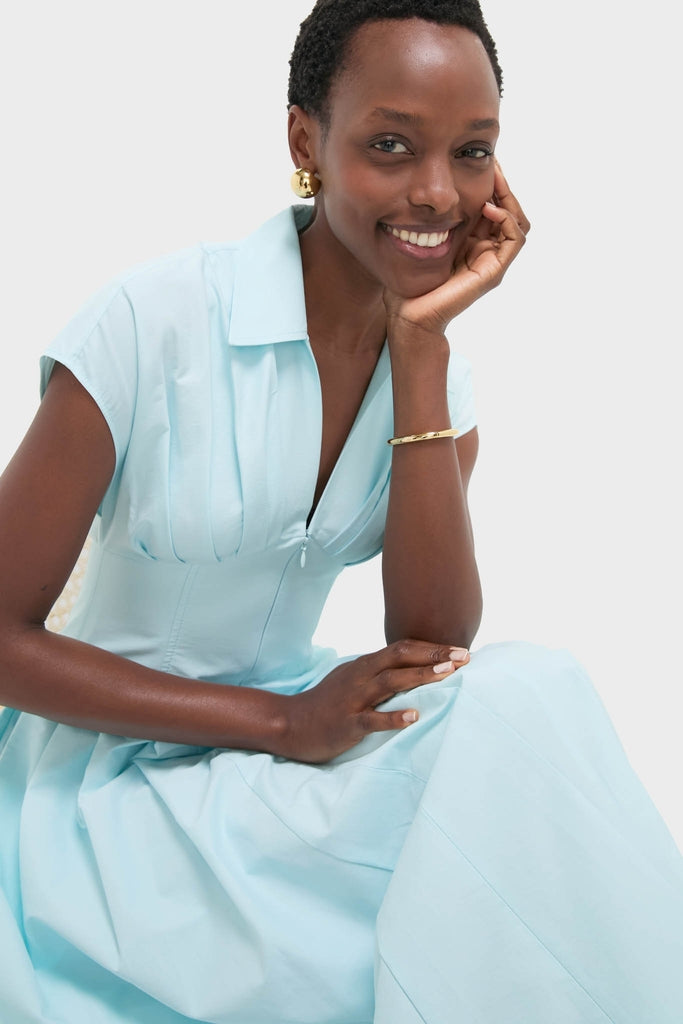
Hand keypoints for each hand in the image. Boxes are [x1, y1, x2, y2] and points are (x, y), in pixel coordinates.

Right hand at [276, 640, 469, 762]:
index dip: (432, 647)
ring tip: (447, 674)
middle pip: (400, 657)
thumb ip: (380, 672)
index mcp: (365, 665)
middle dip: (434, 655)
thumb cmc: (328, 703)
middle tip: (464, 656)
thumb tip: (414, 669)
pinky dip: (394, 716)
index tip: (461, 650)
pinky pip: (372, 719)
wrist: (291, 723)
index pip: (402, 648)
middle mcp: (361, 676)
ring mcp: (353, 699)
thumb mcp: (353, 679)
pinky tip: (414, 716)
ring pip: (390, 682)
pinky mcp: (347, 723)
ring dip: (420, 676)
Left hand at [384, 163, 529, 337]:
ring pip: (518, 222)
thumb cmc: (409, 280)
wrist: (408, 313)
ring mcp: (492, 262)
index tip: (481, 160)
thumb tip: (433, 187)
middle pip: (509, 210)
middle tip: (492, 162)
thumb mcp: (422, 237)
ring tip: (493, 179)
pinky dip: (507, 219)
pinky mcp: (492, 272)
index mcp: (472, 242)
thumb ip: (433, 217)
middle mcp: (486, 251)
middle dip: (502, 185)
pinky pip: (515, 239)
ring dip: (509, 198)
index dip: (491, 183)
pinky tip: (488, 208)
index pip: (493, 205)